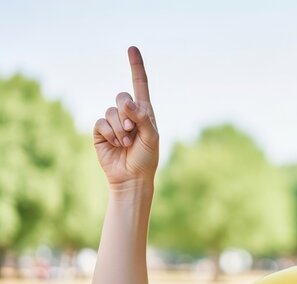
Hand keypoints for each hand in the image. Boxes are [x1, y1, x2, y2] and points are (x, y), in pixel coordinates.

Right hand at [93, 46, 158, 187]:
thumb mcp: (151, 137)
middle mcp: (128, 113)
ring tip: (126, 143)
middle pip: (121, 96)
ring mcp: (113, 122)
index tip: (132, 48)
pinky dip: (109, 134)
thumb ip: (142, 117)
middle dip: (127, 113)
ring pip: (111, 111)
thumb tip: (126, 101)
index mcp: (144, 111)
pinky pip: (100, 122)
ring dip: (120, 129)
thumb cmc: (147, 157)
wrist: (132, 177)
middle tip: (133, 130)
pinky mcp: (100, 132)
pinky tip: (116, 144)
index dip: (136, 66)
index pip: (140, 84)